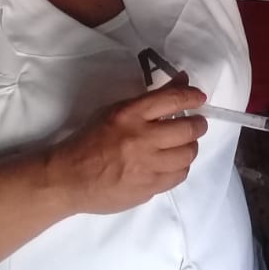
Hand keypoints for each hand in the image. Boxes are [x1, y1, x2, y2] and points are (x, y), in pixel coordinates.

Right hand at [45, 83, 207, 214]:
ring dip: (190, 147)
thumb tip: (182, 81)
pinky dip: (180, 167)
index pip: (172, 99)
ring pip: (187, 155)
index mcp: (129, 115)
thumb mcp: (115, 111)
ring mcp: (145, 166)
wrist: (68, 178)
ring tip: (184, 145)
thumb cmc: (89, 139)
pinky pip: (178, 176)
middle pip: (188, 129)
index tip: (200, 98)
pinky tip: (172, 163)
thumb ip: (151, 99)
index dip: (192, 97)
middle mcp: (141, 139)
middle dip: (198, 125)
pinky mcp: (148, 188)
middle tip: (197, 124)